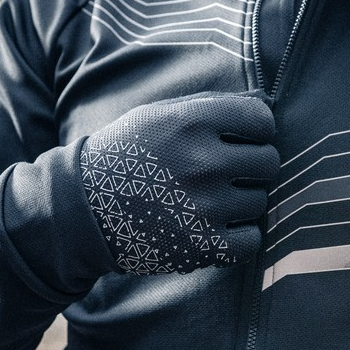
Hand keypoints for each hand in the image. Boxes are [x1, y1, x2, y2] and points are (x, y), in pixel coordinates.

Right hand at [80, 92, 278, 274]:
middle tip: (225, 172)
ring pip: (259, 201)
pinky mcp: (202, 246)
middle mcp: (203, 162)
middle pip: (268, 162)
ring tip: (210, 199)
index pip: (262, 120)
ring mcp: (205, 207)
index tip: (241, 139)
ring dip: (241, 201)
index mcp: (193, 122)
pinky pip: (252, 240)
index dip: (255, 130)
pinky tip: (217, 228)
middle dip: (251, 166)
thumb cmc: (124, 155)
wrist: (81, 209)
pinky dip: (240, 237)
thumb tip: (262, 104)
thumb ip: (208, 106)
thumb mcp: (157, 114)